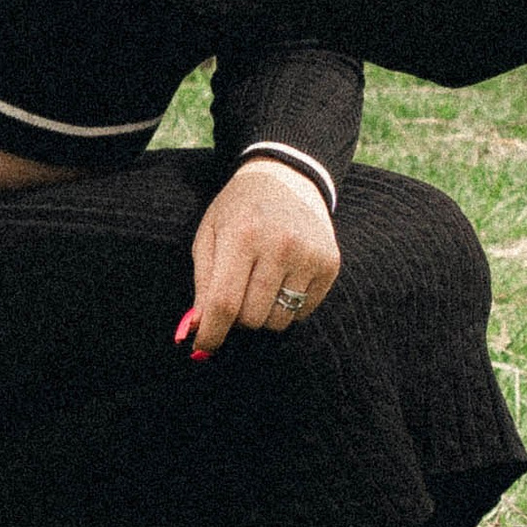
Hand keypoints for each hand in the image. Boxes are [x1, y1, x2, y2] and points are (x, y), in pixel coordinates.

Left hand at [184, 160, 340, 352]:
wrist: (287, 177)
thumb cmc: (239, 210)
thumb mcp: (209, 236)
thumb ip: (202, 284)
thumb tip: (196, 331)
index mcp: (243, 235)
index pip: (224, 303)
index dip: (211, 334)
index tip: (202, 348)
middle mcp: (280, 245)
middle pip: (252, 318)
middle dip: (237, 318)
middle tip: (236, 295)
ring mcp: (309, 254)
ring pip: (279, 320)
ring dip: (263, 313)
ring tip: (260, 284)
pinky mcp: (330, 263)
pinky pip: (303, 312)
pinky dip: (288, 306)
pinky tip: (283, 279)